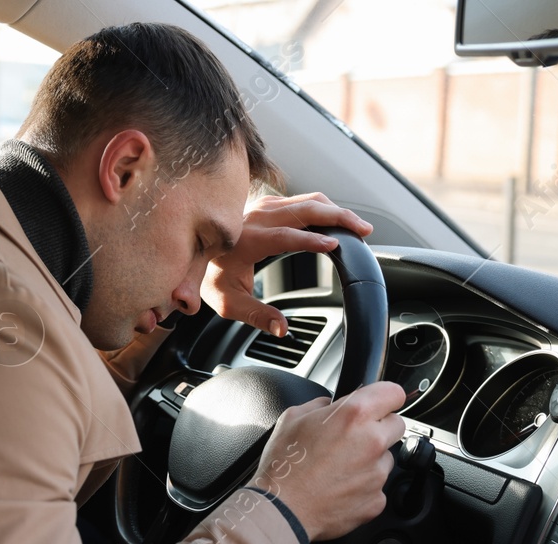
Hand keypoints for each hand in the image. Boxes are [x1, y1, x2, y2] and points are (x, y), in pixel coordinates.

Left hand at [203, 193, 372, 337]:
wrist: (193, 246)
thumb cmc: (210, 276)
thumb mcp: (228, 303)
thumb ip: (257, 316)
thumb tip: (282, 329)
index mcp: (247, 239)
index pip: (286, 236)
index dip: (312, 240)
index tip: (336, 244)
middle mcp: (257, 217)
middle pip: (305, 209)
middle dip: (338, 217)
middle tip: (364, 230)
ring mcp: (264, 206)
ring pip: (308, 200)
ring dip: (336, 210)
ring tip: (358, 225)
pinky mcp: (270, 204)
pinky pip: (303, 201)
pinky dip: (326, 208)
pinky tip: (339, 220)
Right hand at [247, 380, 406, 542]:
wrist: (281, 510)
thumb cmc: (284, 466)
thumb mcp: (293, 418)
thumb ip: (321, 405)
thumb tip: (331, 405)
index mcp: (354, 415)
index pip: (393, 393)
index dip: (386, 397)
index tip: (381, 403)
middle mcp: (372, 441)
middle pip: (397, 425)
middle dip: (379, 428)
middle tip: (353, 439)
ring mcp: (377, 473)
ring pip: (386, 458)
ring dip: (370, 460)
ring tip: (339, 469)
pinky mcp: (376, 500)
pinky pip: (377, 487)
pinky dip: (363, 487)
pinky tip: (339, 488)